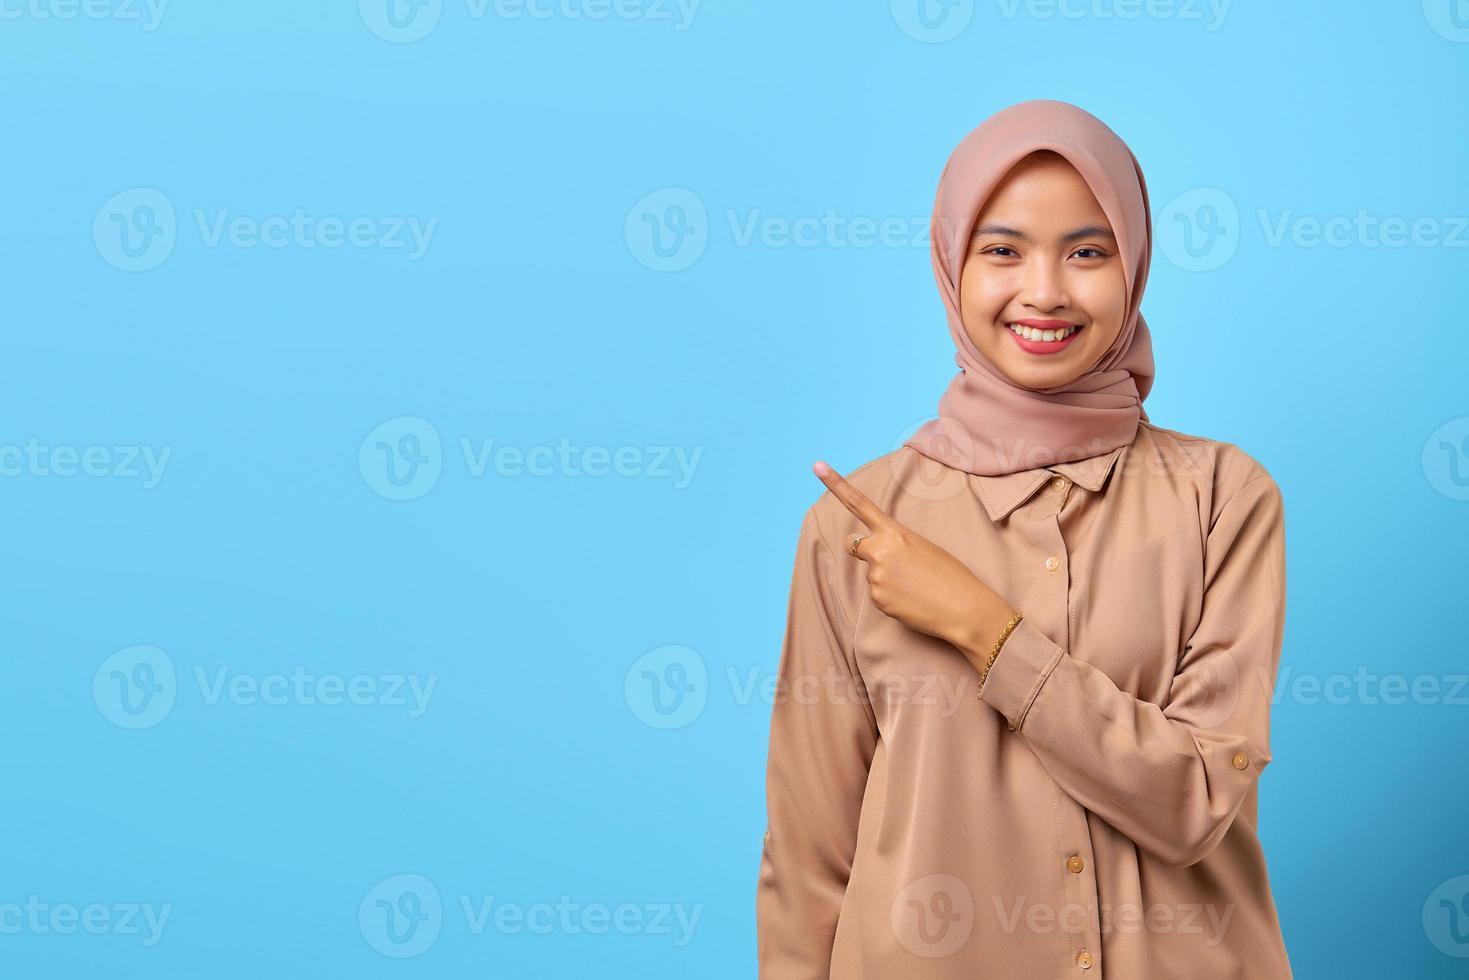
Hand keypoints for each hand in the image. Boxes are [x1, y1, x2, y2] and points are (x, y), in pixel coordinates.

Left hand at [812, 460, 1016, 658]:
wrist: (963, 608)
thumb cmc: (950, 575)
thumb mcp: (923, 547)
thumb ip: (894, 545)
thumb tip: (877, 558)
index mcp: (894, 532)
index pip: (859, 504)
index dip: (836, 484)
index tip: (817, 466)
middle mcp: (879, 551)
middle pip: (852, 545)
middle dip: (862, 550)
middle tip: (889, 562)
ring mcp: (875, 576)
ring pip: (871, 574)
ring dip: (887, 579)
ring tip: (916, 587)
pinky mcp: (877, 600)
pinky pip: (878, 595)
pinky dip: (892, 598)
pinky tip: (912, 600)